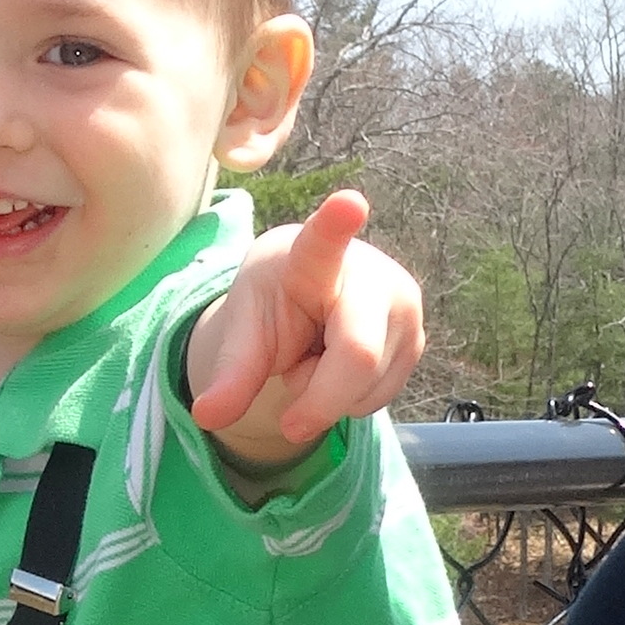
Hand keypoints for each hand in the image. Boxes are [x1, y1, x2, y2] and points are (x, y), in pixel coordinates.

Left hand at [184, 193, 424, 468]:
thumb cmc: (278, 302)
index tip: (348, 202)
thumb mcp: (247, 331)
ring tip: (319, 357)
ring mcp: (403, 309)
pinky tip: (342, 365)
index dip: (337, 224)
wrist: (317, 295)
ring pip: (366, 388)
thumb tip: (206, 417)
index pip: (325, 241)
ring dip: (330, 397)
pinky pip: (380, 399)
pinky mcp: (418, 342)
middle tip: (289, 421)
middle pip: (357, 355)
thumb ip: (232, 372)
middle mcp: (372, 276)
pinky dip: (351, 401)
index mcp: (314, 256)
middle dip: (319, 399)